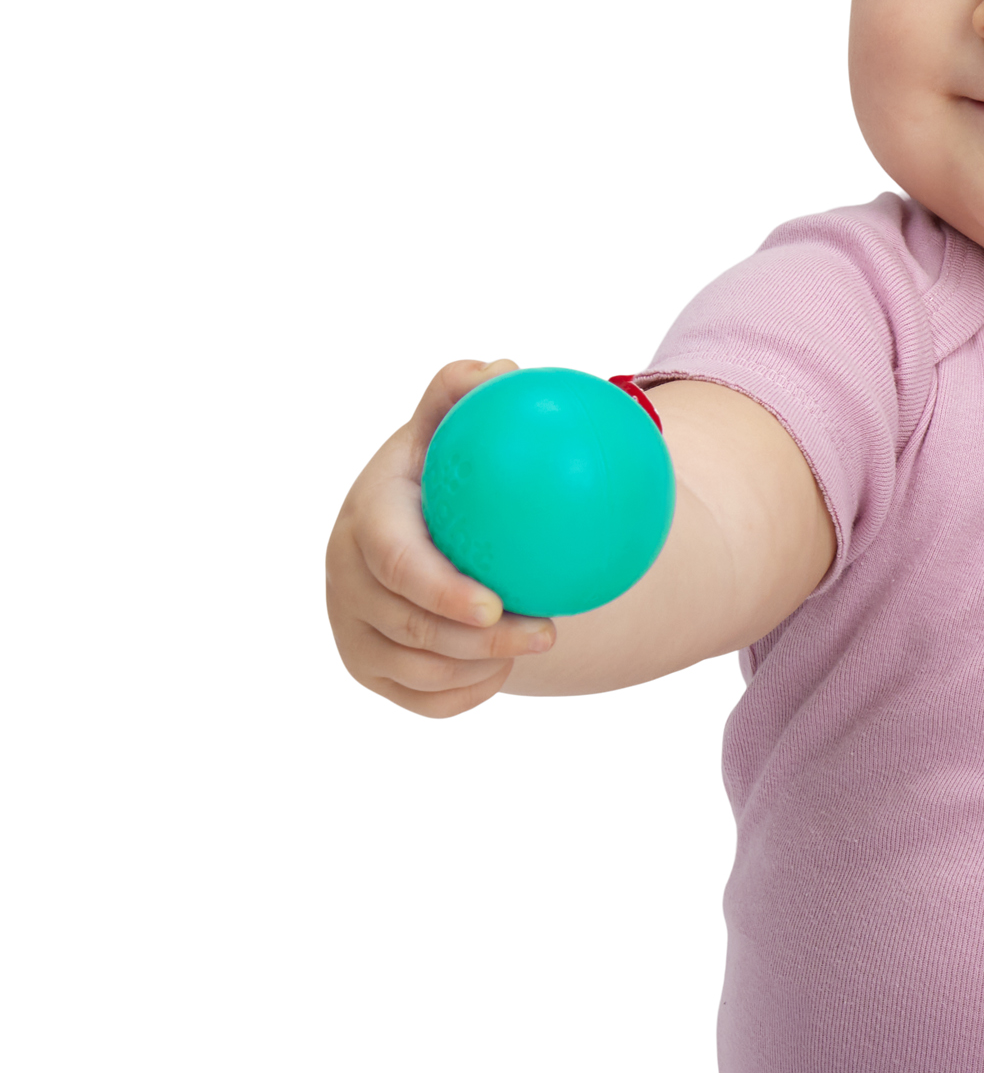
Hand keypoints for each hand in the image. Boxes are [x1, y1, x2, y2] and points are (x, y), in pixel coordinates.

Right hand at [325, 360, 559, 714]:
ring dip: (483, 667)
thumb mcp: (449, 429)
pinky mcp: (371, 671)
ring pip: (422, 672)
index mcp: (366, 519)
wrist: (429, 533)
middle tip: (548, 632)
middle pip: (411, 629)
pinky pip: (427, 702)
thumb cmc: (448, 476)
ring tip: (534, 643)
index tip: (495, 605)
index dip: (439, 591)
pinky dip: (471, 693)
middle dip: (480, 641)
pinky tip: (503, 668)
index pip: (396, 564)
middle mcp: (346, 578)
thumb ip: (463, 392)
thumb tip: (502, 370)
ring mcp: (354, 630)